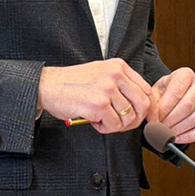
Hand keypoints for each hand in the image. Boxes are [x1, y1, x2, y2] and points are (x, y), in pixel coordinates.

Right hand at [38, 59, 152, 134]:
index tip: (141, 117)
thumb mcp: (101, 73)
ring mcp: (107, 89)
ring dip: (116, 125)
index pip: (146, 90)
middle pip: (143, 104)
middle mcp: (115, 75)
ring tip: (101, 120)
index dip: (146, 108)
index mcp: (118, 66)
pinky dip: (105, 128)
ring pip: (128, 117)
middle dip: (135, 120)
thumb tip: (142, 106)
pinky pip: (114, 125)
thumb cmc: (72, 83)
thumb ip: (121, 84)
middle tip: (122, 124)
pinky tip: (94, 122)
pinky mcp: (98, 104)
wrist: (48, 85)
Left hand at [146, 67, 194, 143]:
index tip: (153, 120)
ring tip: (166, 133)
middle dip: (171, 120)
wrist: (174, 97)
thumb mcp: (154, 93)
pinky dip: (190, 137)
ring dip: (178, 129)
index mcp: (186, 74)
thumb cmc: (164, 94)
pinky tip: (178, 138)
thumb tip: (154, 118)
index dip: (164, 109)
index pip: (176, 93)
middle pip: (188, 105)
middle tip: (159, 128)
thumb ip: (152, 103)